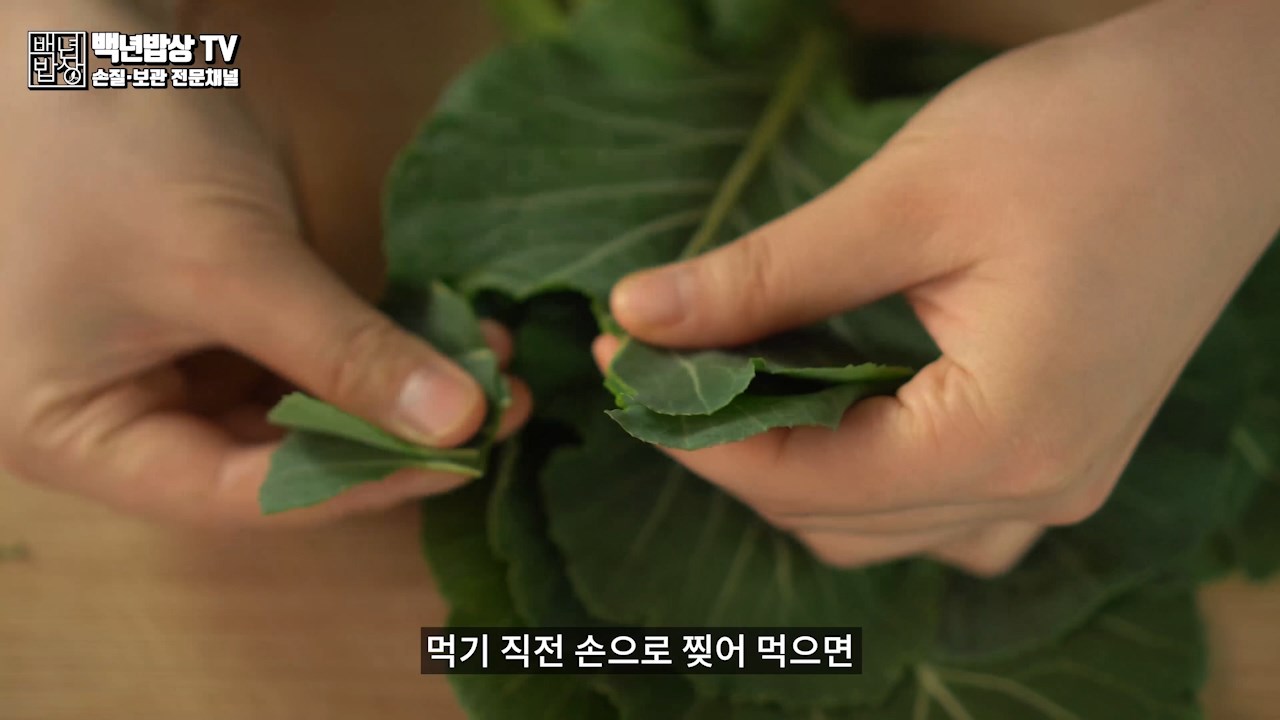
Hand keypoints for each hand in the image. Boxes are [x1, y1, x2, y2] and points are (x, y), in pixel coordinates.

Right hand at [0, 1, 529, 525]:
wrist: (74, 31)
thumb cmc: (110, 144)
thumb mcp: (232, 262)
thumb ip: (344, 352)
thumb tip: (464, 422)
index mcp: (73, 433)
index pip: (231, 497)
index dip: (354, 483)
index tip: (458, 457)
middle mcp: (114, 419)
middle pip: (267, 462)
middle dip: (385, 438)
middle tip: (491, 419)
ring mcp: (159, 369)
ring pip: (291, 413)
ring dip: (388, 395)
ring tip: (490, 375)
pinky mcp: (206, 324)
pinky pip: (294, 360)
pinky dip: (363, 351)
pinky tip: (439, 340)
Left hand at [597, 0, 1279, 575]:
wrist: (1232, 112)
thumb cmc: (1087, 134)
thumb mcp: (906, 196)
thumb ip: (767, 274)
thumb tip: (643, 316)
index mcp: (1003, 439)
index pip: (803, 483)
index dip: (697, 433)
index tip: (626, 362)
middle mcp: (1036, 489)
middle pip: (835, 519)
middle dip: (736, 449)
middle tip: (669, 362)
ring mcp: (1059, 480)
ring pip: (883, 526)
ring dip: (797, 467)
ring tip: (738, 376)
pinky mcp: (1063, 449)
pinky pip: (942, 509)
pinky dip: (868, 473)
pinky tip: (838, 404)